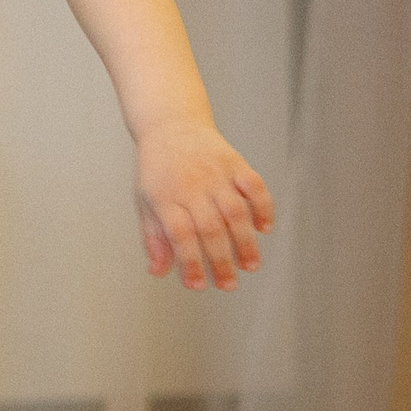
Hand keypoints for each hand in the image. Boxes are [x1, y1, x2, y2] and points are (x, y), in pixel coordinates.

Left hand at [133, 117, 273, 289]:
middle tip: (229, 285)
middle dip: (221, 261)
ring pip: (235, 211)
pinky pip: (254, 186)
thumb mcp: (145, 201)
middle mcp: (191, 186)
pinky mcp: (234, 163)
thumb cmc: (157, 169)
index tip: (199, 285)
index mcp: (165, 197)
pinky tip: (265, 228)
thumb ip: (153, 237)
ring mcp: (215, 174)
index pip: (179, 236)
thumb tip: (158, 272)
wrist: (171, 125)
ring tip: (250, 266)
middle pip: (210, 228)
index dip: (190, 263)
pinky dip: (263, 207)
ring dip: (245, 242)